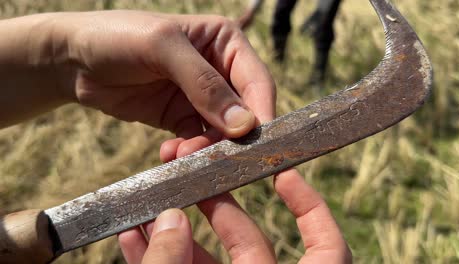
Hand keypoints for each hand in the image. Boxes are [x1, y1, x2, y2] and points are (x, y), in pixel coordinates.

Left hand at [0, 11, 274, 136]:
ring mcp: (201, 98)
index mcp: (224, 42)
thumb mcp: (162, 48)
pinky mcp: (181, 119)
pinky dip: (188, 154)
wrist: (74, 60)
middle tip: (217, 159)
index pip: (256, 80)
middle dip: (232, 138)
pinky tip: (170, 155)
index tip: (259, 144)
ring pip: (221, 133)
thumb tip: (244, 124)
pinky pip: (196, 143)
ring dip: (207, 150)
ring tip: (182, 155)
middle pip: (243, 111)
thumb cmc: (118, 38)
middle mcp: (219, 70)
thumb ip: (203, 84)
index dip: (261, 112)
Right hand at [119, 169, 351, 262]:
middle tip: (190, 169)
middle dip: (216, 201)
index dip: (311, 207)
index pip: (327, 248)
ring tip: (152, 197)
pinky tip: (132, 235)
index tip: (283, 173)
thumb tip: (171, 221)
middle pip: (250, 241)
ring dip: (175, 230)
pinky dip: (156, 259)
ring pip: (206, 260)